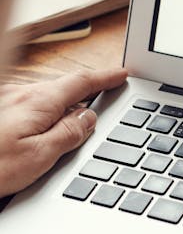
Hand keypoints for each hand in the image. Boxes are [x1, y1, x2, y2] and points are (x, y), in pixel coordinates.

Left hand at [0, 66, 126, 197]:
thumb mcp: (38, 158)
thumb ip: (68, 135)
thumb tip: (88, 119)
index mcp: (37, 102)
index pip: (81, 83)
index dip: (105, 78)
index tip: (121, 74)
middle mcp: (19, 94)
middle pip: (61, 87)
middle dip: (85, 90)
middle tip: (106, 94)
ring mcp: (3, 100)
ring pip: (42, 97)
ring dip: (61, 103)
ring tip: (74, 117)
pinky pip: (25, 105)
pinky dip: (41, 112)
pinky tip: (38, 127)